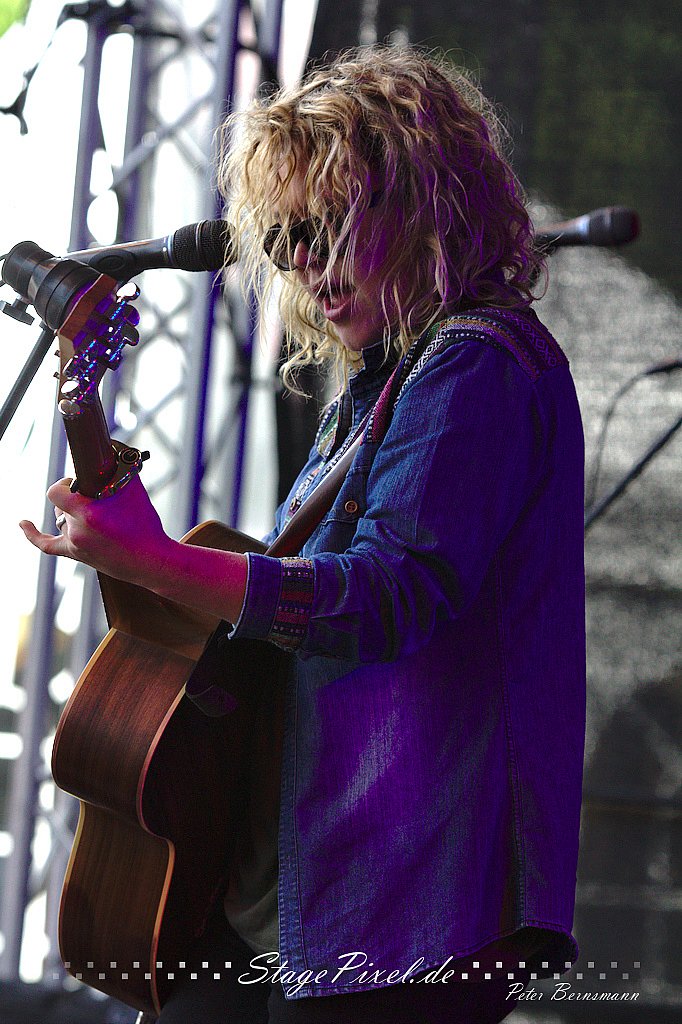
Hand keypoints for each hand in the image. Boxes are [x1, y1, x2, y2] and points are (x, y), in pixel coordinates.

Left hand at [19, 474, 175, 587]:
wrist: (151, 560)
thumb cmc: (145, 525)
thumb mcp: (134, 491)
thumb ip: (119, 470)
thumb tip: (110, 453)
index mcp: (88, 514)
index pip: (57, 491)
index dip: (66, 483)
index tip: (79, 482)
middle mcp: (77, 530)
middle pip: (64, 504)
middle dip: (79, 497)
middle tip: (100, 499)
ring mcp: (75, 544)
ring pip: (63, 518)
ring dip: (75, 512)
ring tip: (101, 517)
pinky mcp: (76, 554)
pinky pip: (47, 545)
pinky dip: (33, 533)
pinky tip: (22, 523)